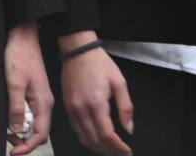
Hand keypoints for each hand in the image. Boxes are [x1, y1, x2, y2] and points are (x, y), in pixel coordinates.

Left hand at [4, 22, 53, 153]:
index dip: (28, 146)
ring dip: (22, 131)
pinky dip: (22, 120)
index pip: (40, 135)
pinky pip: (31, 113)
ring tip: (8, 132)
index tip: (14, 152)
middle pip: (38, 132)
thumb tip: (16, 129)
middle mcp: (45, 103)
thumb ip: (16, 107)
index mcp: (43, 102)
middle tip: (9, 143)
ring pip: (35, 123)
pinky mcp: (35, 92)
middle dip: (24, 141)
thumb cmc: (20, 55)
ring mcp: (41, 98)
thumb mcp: (14, 82)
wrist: (24, 36)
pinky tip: (12, 118)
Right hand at [59, 33, 131, 154]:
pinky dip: (87, 139)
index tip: (128, 150)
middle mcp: (81, 109)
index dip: (118, 147)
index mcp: (96, 103)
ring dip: (98, 148)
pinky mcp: (67, 107)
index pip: (106, 135)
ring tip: (112, 149)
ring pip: (84, 138)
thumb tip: (128, 129)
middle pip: (94, 140)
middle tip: (122, 153)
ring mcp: (72, 109)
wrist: (77, 50)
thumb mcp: (119, 82)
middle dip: (110, 151)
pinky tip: (97, 139)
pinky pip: (76, 130)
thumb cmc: (99, 63)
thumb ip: (126, 107)